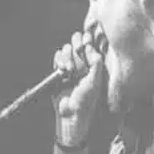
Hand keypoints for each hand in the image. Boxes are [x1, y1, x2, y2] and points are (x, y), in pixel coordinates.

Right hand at [52, 26, 106, 145]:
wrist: (70, 114)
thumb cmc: (86, 100)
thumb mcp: (94, 82)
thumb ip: (96, 64)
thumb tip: (90, 47)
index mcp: (93, 64)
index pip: (91, 43)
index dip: (88, 39)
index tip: (86, 44)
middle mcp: (82, 63)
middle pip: (77, 41)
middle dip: (77, 44)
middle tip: (78, 52)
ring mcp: (70, 66)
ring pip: (67, 48)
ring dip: (68, 55)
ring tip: (70, 69)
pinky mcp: (58, 71)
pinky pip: (57, 56)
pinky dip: (59, 60)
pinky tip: (62, 70)